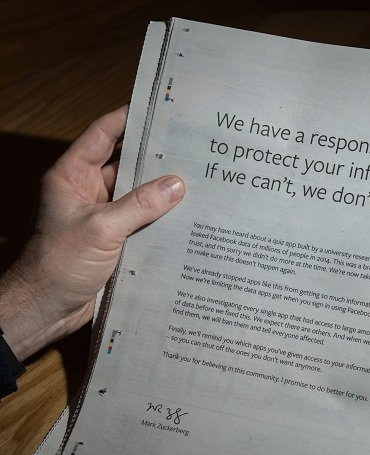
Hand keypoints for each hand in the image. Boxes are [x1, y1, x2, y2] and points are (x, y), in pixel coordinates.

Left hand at [0, 106, 184, 360]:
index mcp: (73, 175)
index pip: (103, 135)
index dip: (128, 118)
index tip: (159, 109)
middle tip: (192, 146)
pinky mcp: (117, 239)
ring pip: (139, 194)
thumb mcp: (101, 228)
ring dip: (163, 189)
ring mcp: (104, 215)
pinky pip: (144, 220)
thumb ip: (140, 205)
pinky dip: (163, 217)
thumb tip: (178, 184)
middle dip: (156, 156)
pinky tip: (190, 214)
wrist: (47, 309)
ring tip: (200, 177)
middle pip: (126, 163)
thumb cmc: (61, 263)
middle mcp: (89, 190)